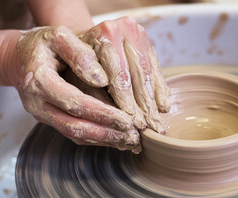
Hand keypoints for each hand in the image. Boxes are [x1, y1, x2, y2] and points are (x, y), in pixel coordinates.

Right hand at [3, 25, 136, 152]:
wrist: (20, 56)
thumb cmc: (43, 44)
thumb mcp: (59, 37)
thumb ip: (79, 54)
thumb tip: (102, 79)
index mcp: (39, 81)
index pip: (74, 102)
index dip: (101, 113)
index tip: (126, 119)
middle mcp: (38, 103)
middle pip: (74, 126)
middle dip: (106, 133)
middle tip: (133, 136)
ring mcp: (43, 115)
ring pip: (74, 134)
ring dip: (104, 140)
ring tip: (130, 140)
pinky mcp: (51, 120)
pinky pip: (73, 134)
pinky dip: (96, 139)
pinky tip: (116, 138)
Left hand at [81, 17, 170, 132]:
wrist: (78, 39)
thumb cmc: (73, 63)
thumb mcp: (76, 77)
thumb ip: (94, 95)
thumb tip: (116, 119)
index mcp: (104, 33)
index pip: (120, 75)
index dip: (127, 102)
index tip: (131, 123)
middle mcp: (124, 29)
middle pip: (138, 75)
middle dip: (143, 106)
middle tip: (149, 129)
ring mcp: (139, 34)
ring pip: (149, 74)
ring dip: (154, 101)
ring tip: (157, 124)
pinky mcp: (147, 42)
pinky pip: (157, 70)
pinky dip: (160, 90)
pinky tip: (163, 107)